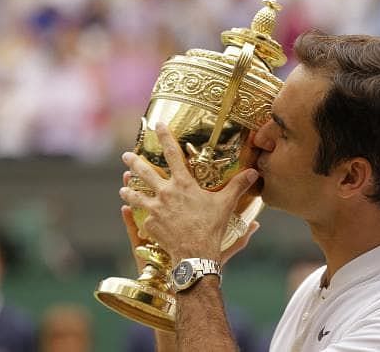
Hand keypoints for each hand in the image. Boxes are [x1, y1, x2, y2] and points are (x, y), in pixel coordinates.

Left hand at [119, 122, 259, 261]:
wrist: (195, 253)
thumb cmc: (212, 227)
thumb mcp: (226, 204)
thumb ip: (239, 186)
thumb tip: (255, 173)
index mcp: (183, 184)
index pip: (172, 154)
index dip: (165, 137)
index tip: (157, 125)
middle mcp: (165, 193)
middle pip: (145, 173)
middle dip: (134, 162)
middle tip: (125, 155)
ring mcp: (155, 209)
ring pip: (136, 195)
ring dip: (129, 190)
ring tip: (123, 188)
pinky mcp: (150, 225)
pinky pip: (143, 218)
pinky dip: (140, 216)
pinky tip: (137, 217)